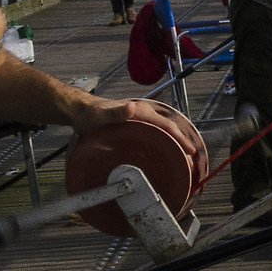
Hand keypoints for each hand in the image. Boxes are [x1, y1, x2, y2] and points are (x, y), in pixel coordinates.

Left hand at [69, 94, 201, 156]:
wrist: (81, 111)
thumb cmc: (90, 114)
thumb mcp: (101, 116)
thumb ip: (115, 112)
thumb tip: (132, 107)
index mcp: (142, 112)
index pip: (167, 126)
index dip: (180, 139)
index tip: (190, 152)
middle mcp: (146, 114)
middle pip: (170, 130)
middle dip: (182, 144)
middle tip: (190, 162)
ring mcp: (143, 120)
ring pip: (165, 132)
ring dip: (175, 145)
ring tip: (182, 160)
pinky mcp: (138, 126)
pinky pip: (157, 134)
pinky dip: (165, 143)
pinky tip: (165, 153)